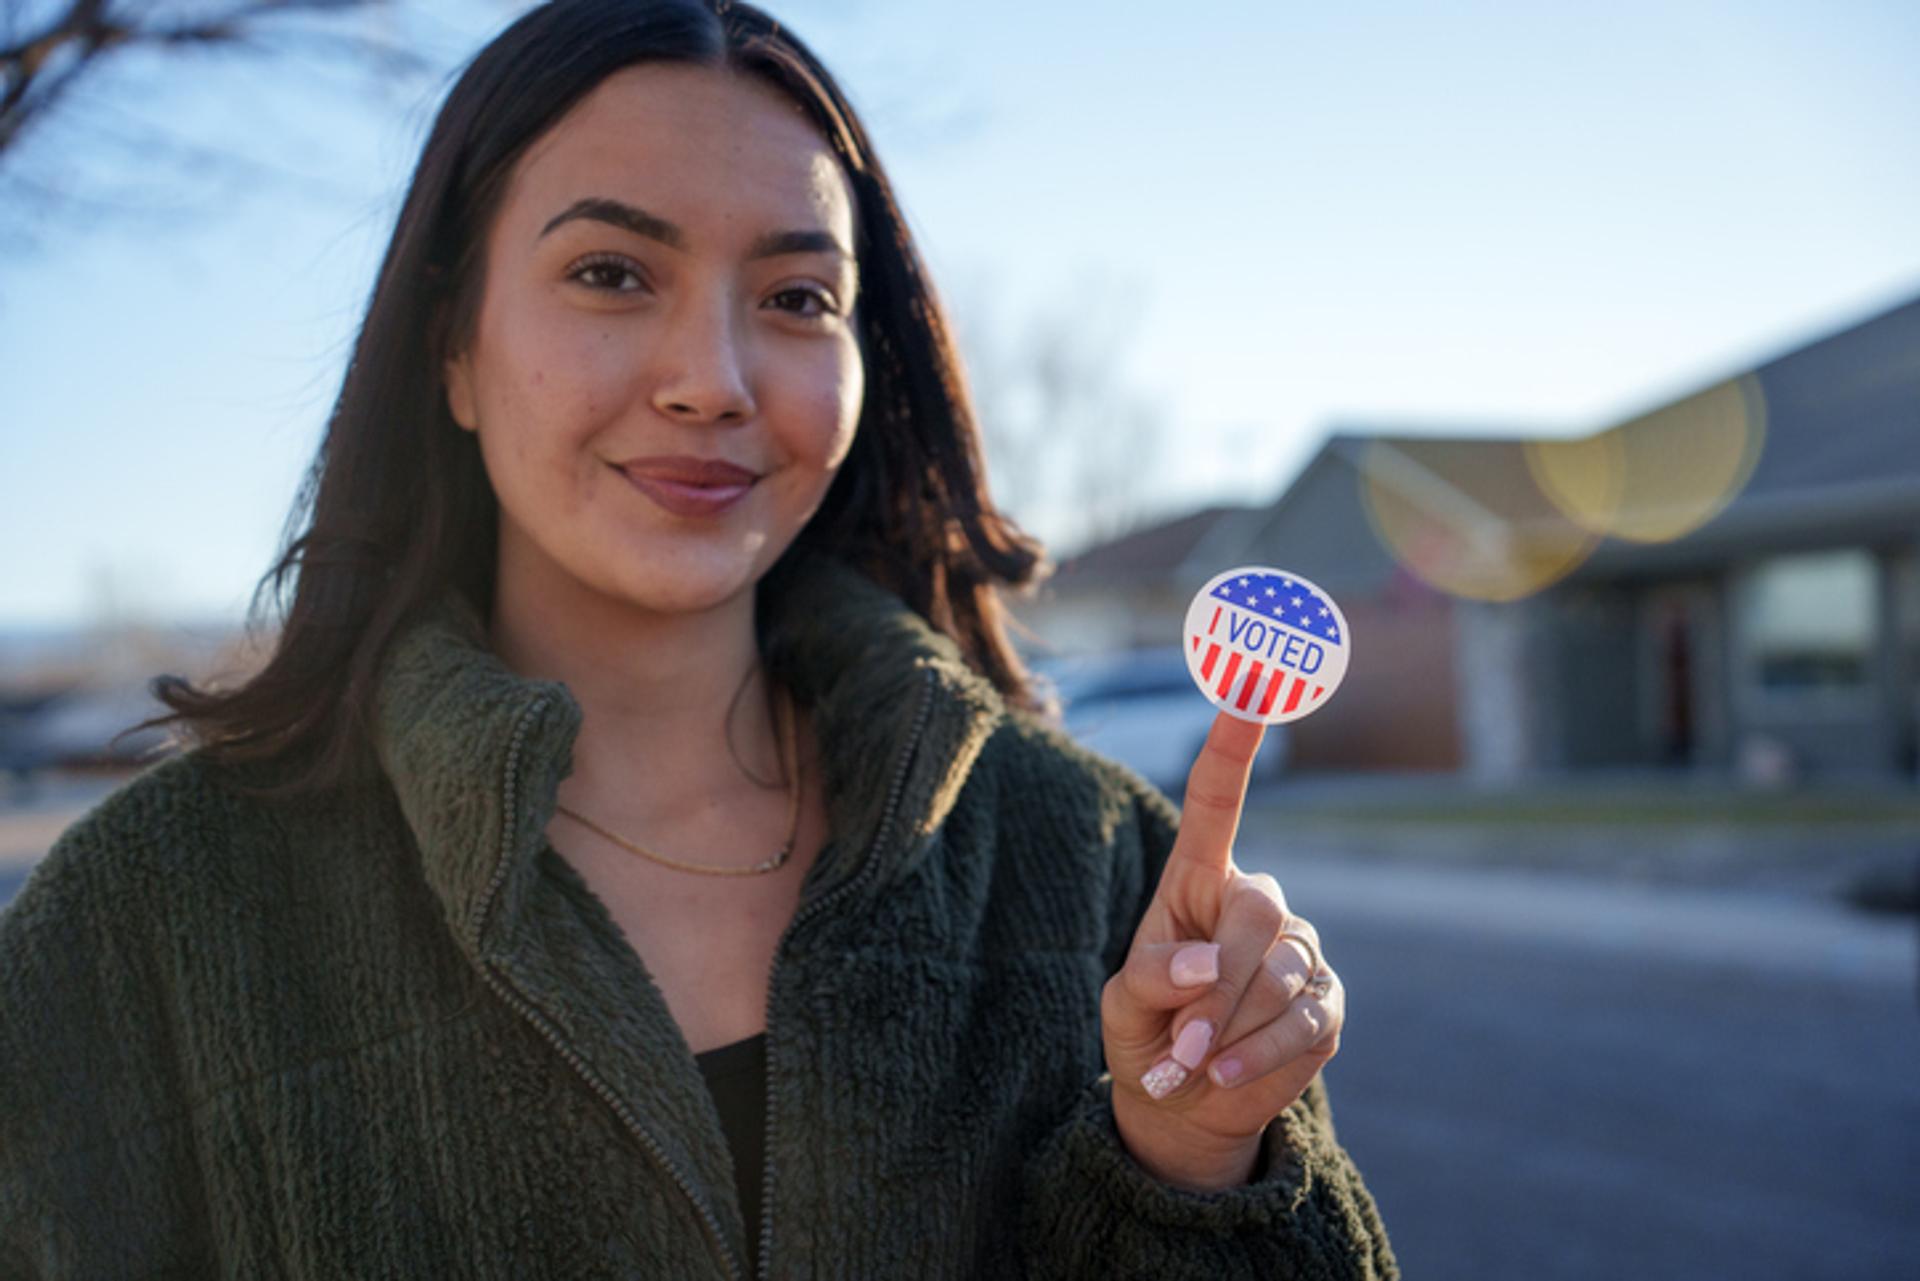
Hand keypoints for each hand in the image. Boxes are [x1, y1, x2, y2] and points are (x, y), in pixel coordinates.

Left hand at [1101, 709, 1345, 1190]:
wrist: (1185, 1102)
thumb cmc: (1149, 1032)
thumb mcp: (1123, 1004)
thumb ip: (1151, 977)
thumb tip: (1206, 964)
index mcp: (1199, 877)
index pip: (1219, 798)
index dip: (1233, 742)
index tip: (1249, 683)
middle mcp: (1257, 902)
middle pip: (1258, 916)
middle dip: (1218, 989)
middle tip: (1184, 1047)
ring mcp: (1301, 950)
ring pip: (1281, 976)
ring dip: (1232, 1030)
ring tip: (1198, 1063)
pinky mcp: (1327, 1003)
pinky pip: (1305, 1022)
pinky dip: (1261, 1055)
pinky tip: (1229, 1075)